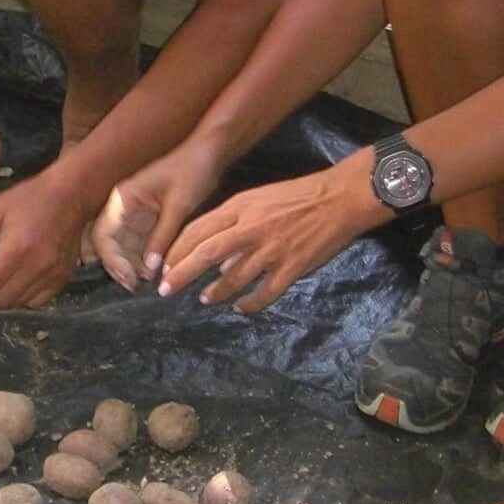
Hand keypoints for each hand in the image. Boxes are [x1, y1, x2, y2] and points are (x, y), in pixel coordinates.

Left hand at [0, 169, 93, 311]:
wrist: (72, 194)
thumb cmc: (29, 198)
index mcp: (17, 249)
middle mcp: (37, 267)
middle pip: (3, 299)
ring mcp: (53, 275)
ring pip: (19, 302)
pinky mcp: (63, 277)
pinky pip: (37, 300)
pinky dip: (19, 299)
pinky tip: (10, 285)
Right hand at [92, 143, 221, 291]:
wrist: (208, 153)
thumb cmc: (192, 171)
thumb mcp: (179, 205)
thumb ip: (162, 237)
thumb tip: (149, 269)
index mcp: (122, 197)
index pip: (103, 235)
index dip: (112, 260)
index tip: (129, 279)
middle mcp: (121, 206)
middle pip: (108, 244)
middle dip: (119, 266)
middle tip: (134, 286)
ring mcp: (132, 214)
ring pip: (121, 247)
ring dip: (131, 266)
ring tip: (148, 281)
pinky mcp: (146, 220)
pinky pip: (137, 244)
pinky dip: (142, 259)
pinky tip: (153, 272)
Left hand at [159, 163, 367, 312]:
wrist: (340, 198)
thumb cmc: (298, 195)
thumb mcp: (258, 198)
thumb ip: (234, 223)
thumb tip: (216, 256)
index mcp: (240, 207)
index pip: (198, 230)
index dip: (177, 251)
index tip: (163, 267)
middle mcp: (251, 228)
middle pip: (206, 253)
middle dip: (182, 273)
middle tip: (166, 290)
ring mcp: (272, 250)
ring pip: (234, 278)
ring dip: (215, 291)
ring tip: (205, 299)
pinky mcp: (292, 268)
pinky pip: (265, 293)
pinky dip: (249, 304)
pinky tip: (241, 308)